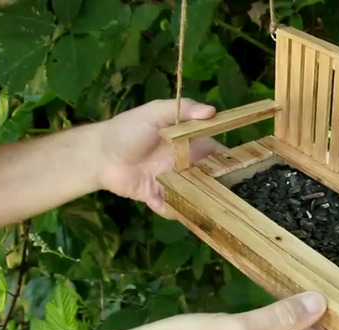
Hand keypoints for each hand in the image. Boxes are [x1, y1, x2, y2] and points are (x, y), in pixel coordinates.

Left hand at [96, 99, 226, 215]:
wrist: (98, 154)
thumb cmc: (127, 129)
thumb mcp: (155, 112)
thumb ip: (183, 109)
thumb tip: (212, 111)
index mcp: (187, 143)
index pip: (214, 153)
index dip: (227, 160)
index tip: (240, 169)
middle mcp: (183, 164)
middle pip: (207, 178)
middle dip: (216, 187)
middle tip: (224, 195)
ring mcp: (170, 182)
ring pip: (191, 196)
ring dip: (195, 202)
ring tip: (196, 205)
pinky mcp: (156, 196)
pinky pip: (170, 207)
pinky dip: (170, 210)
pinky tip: (159, 203)